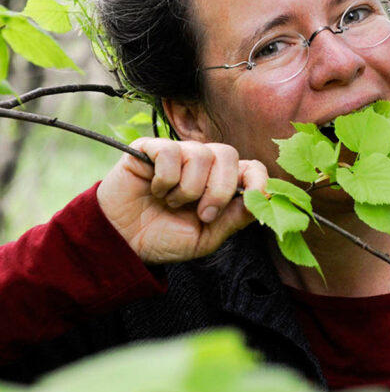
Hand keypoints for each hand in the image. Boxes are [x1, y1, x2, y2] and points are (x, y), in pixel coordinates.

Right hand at [96, 138, 267, 262]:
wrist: (123, 243)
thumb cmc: (165, 238)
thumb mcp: (206, 237)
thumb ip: (234, 218)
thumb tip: (264, 199)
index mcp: (221, 182)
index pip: (252, 167)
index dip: (258, 179)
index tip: (258, 197)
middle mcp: (204, 163)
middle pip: (228, 155)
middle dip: (219, 190)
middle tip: (202, 214)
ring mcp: (178, 153)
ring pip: (200, 155)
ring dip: (188, 189)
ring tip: (171, 203)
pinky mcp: (151, 148)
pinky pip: (171, 153)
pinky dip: (165, 179)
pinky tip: (155, 189)